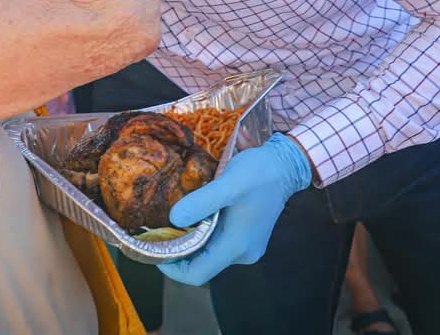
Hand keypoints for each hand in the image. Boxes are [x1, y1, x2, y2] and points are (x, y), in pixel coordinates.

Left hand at [158, 133, 311, 285]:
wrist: (284, 165)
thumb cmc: (257, 173)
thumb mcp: (228, 183)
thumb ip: (201, 202)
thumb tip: (174, 219)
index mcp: (237, 246)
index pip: (198, 274)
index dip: (172, 268)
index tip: (154, 249)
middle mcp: (242, 254)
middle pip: (201, 266)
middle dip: (176, 253)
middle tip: (157, 232)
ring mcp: (245, 247)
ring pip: (208, 255)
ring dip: (188, 243)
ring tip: (171, 223)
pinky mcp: (245, 238)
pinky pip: (216, 245)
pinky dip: (200, 236)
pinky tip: (192, 217)